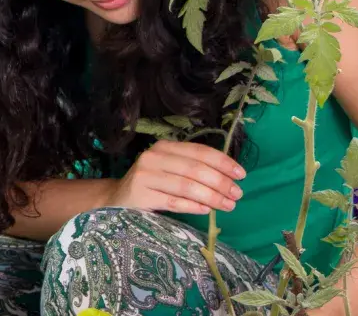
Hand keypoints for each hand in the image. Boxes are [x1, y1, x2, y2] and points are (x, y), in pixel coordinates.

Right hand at [106, 140, 246, 213]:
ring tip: (228, 205)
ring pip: (187, 186)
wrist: (116, 199)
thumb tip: (229, 176)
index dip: (223, 162)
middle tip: (237, 194)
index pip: (199, 151)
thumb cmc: (151, 185)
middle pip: (195, 169)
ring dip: (212, 197)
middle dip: (221, 182)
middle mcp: (153, 157)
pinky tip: (206, 210)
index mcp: (164, 147)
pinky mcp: (141, 196)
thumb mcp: (169, 169)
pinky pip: (173, 202)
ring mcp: (145, 176)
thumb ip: (192, 168)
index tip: (241, 175)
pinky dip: (193, 206)